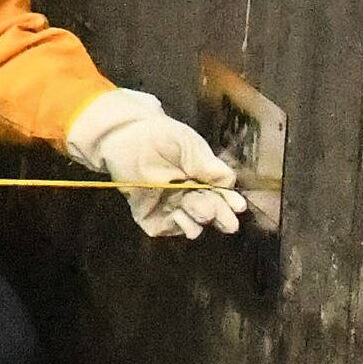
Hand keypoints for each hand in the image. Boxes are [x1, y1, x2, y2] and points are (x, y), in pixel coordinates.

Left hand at [65, 90, 248, 238]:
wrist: (125, 135)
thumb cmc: (160, 136)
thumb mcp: (190, 146)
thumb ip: (210, 167)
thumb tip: (230, 185)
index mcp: (204, 181)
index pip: (224, 198)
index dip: (231, 203)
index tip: (237, 206)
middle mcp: (190, 198)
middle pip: (213, 215)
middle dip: (220, 216)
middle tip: (220, 211)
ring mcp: (171, 208)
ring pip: (194, 224)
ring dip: (199, 218)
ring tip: (195, 206)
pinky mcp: (151, 216)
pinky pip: (170, 228)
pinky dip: (179, 225)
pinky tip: (180, 215)